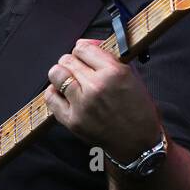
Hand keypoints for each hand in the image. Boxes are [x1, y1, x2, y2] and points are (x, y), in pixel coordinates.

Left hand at [44, 39, 161, 161]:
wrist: (139, 144)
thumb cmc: (138, 110)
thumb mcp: (132, 77)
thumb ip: (109, 59)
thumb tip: (86, 45)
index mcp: (114, 72)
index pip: (83, 47)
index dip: (83, 50)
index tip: (86, 55)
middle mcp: (96, 86)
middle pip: (67, 59)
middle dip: (73, 62)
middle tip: (79, 69)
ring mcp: (82, 104)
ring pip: (56, 74)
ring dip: (61, 74)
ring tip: (69, 80)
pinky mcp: (73, 120)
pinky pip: (50, 97)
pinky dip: (54, 92)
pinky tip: (63, 94)